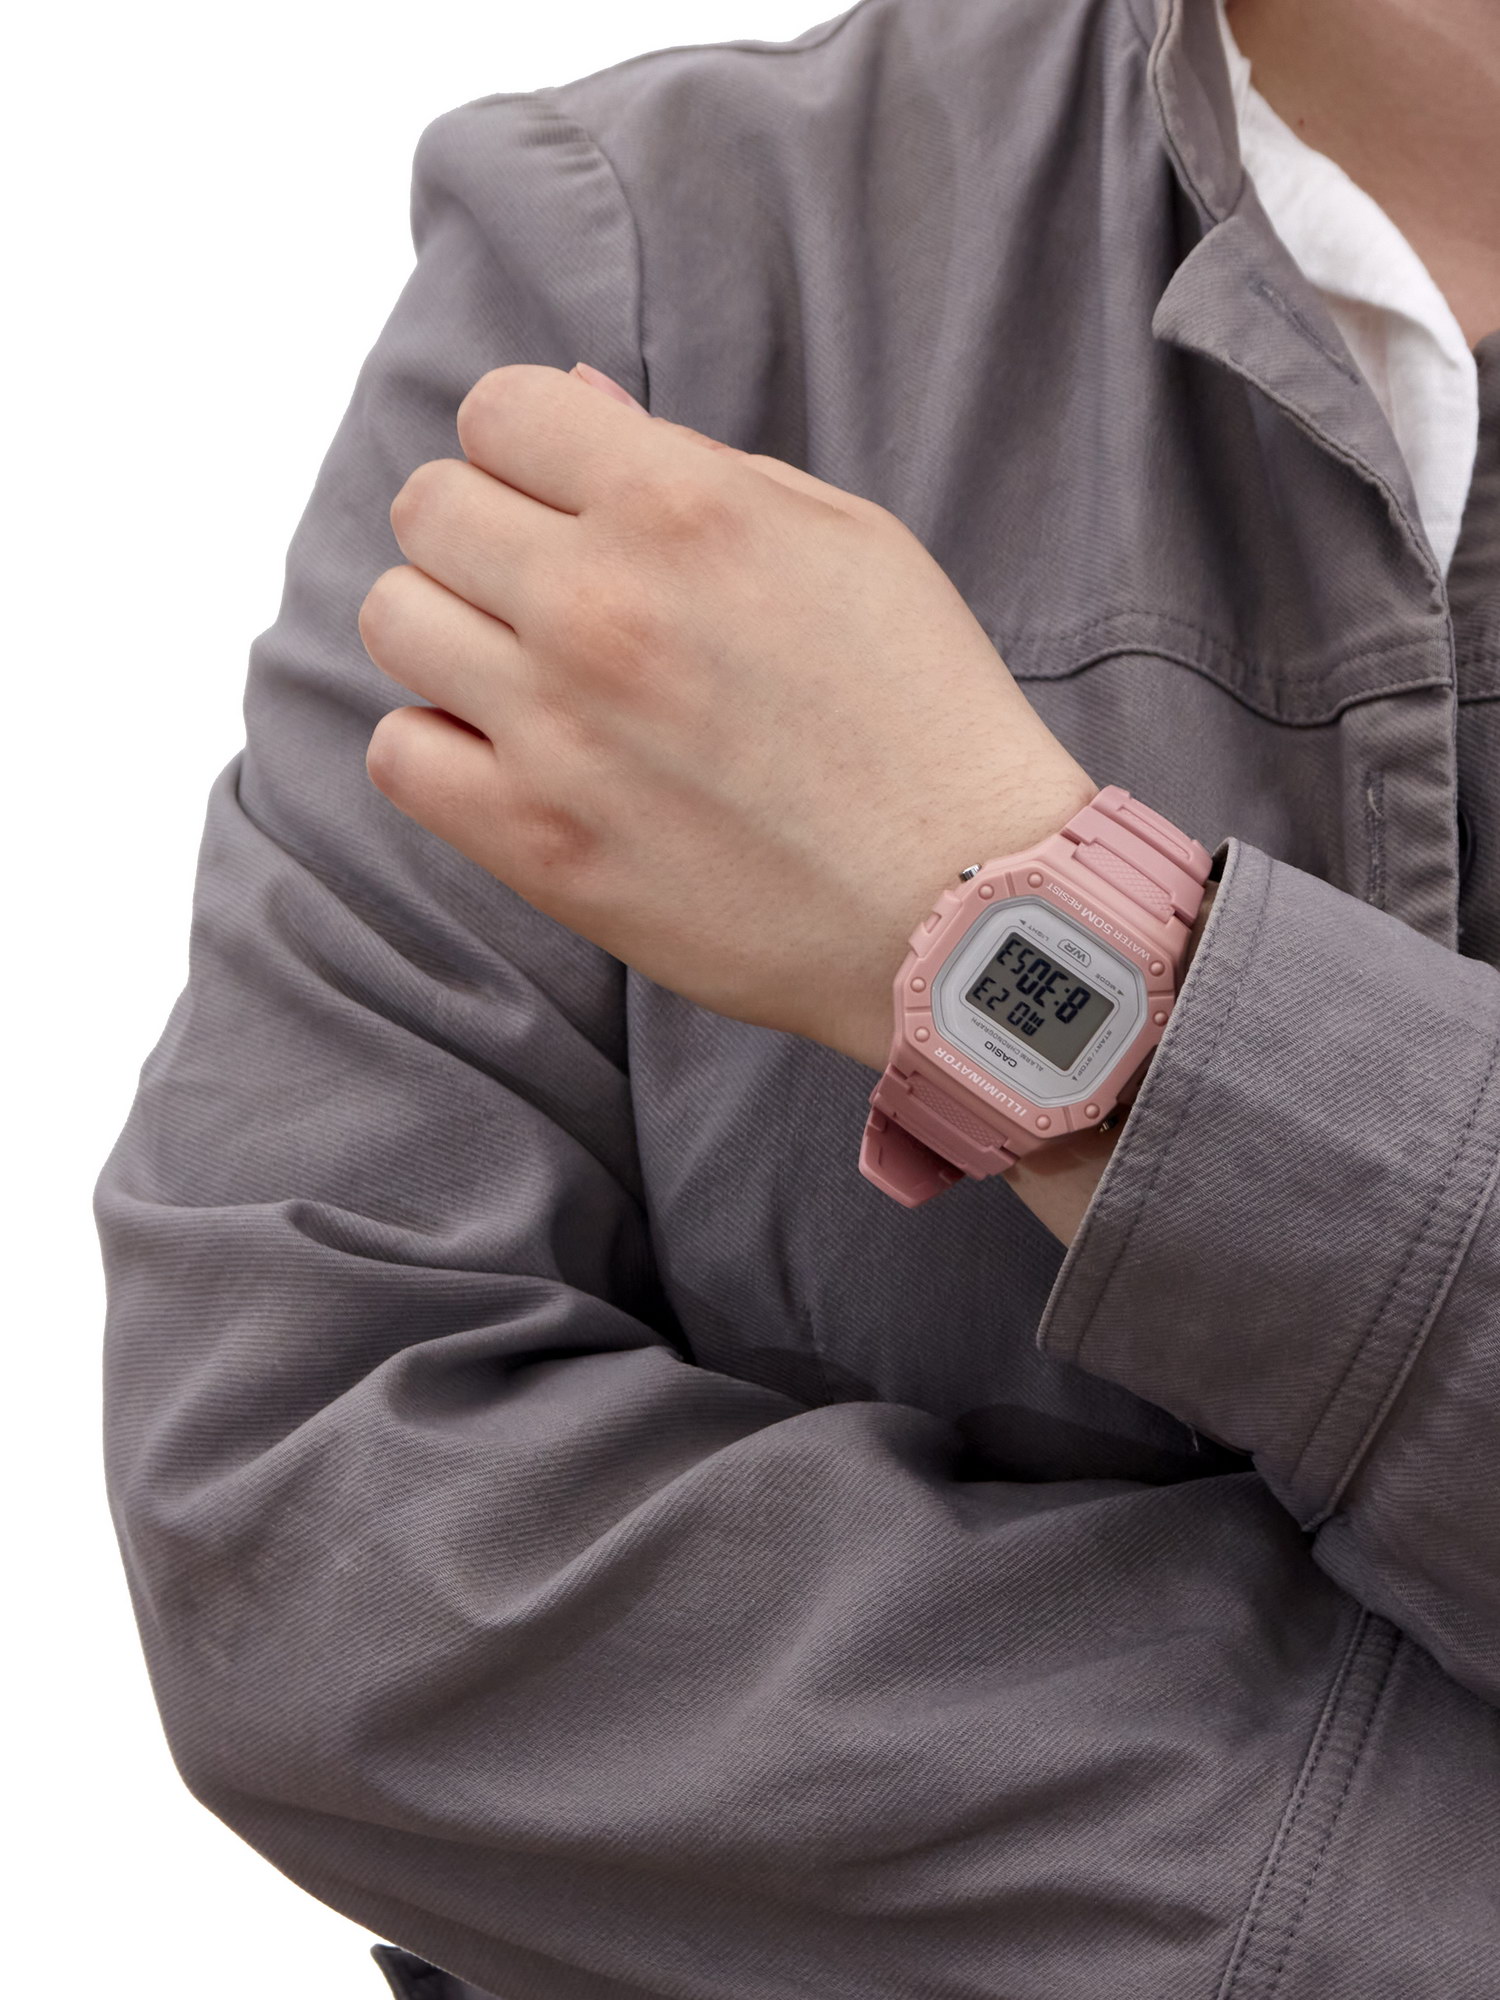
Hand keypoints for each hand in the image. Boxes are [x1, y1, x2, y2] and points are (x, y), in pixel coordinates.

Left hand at [358, 362, 1095, 1073]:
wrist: (960, 904)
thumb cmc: (922, 713)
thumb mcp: (847, 541)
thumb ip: (694, 464)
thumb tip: (571, 403)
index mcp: (681, 507)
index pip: (498, 411)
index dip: (527, 449)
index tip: (562, 499)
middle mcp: (599, 605)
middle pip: (430, 507)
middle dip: (480, 530)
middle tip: (547, 588)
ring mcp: (556, 730)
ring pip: (396, 618)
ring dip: (449, 629)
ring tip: (526, 670)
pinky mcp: (536, 844)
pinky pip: (398, 753)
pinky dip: (438, 743)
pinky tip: (511, 754)